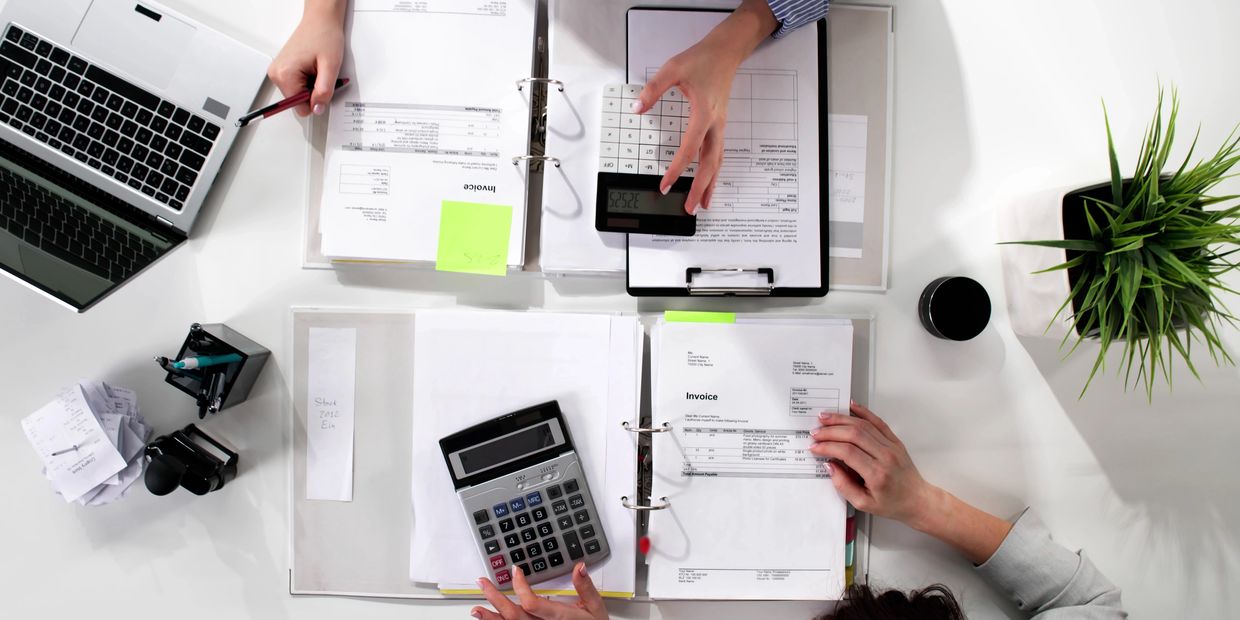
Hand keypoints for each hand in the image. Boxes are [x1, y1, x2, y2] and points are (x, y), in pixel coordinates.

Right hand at [267, 1, 345, 115]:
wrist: (321, 21)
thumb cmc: (324, 36)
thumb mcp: (331, 67)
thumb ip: (324, 91)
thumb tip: (317, 109)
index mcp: (285, 75)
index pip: (299, 108)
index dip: (316, 100)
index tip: (322, 86)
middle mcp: (276, 74)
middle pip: (298, 102)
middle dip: (313, 92)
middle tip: (321, 74)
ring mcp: (278, 72)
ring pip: (298, 94)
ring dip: (311, 86)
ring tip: (317, 68)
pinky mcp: (282, 69)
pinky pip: (296, 85)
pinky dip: (307, 80)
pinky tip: (312, 68)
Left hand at [472, 563, 607, 619]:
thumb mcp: (595, 608)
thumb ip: (585, 588)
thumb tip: (579, 567)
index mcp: (559, 618)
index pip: (532, 603)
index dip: (520, 586)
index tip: (515, 570)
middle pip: (514, 615)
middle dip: (495, 598)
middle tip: (483, 582)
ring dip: (491, 618)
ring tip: (476, 608)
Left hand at [634, 0, 776, 213]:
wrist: (726, 52)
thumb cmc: (702, 59)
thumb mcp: (673, 69)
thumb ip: (653, 90)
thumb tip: (638, 108)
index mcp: (703, 114)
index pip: (689, 149)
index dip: (677, 169)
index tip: (666, 184)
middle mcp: (715, 124)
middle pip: (710, 164)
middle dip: (700, 188)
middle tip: (689, 208)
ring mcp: (720, 126)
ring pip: (717, 162)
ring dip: (710, 184)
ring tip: (703, 203)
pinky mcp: (719, 125)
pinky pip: (718, 154)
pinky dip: (713, 171)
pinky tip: (709, 180)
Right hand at [810, 402, 936, 528]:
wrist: (918, 500)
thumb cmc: (892, 504)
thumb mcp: (864, 504)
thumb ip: (843, 486)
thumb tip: (829, 466)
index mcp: (877, 474)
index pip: (847, 452)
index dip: (828, 446)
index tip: (815, 447)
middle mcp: (885, 456)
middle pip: (854, 434)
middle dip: (831, 431)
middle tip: (816, 432)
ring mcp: (892, 446)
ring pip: (863, 425)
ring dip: (841, 419)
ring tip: (825, 417)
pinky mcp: (895, 440)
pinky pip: (878, 422)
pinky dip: (863, 412)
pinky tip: (851, 406)